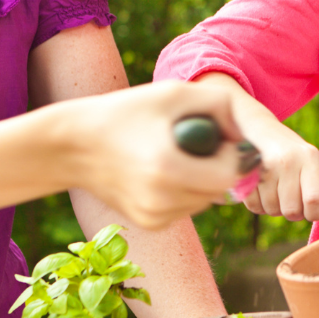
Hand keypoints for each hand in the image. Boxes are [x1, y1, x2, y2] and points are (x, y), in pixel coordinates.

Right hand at [64, 79, 250, 229]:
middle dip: (216, 166)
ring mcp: (154, 216)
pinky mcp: (149, 224)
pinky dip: (182, 191)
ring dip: (201, 179)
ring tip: (172, 154)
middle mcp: (162, 201)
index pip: (229, 174)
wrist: (74, 145)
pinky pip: (185, 208)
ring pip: (204, 201)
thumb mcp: (171, 93)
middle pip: (220, 190)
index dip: (229, 153)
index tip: (213, 134)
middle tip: (191, 141)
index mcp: (168, 168)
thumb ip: (218, 104)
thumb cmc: (124, 112)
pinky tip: (158, 171)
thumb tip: (244, 132)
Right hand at [194, 73, 318, 222]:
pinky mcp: (246, 171)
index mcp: (310, 158)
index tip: (310, 210)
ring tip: (274, 190)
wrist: (257, 127)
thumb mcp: (309, 164)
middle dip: (291, 211)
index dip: (313, 213)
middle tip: (289, 198)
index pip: (315, 200)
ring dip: (273, 207)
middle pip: (292, 211)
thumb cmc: (289, 151)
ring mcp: (266, 165)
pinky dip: (257, 204)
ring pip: (272, 210)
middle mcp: (289, 160)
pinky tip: (260, 190)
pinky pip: (253, 206)